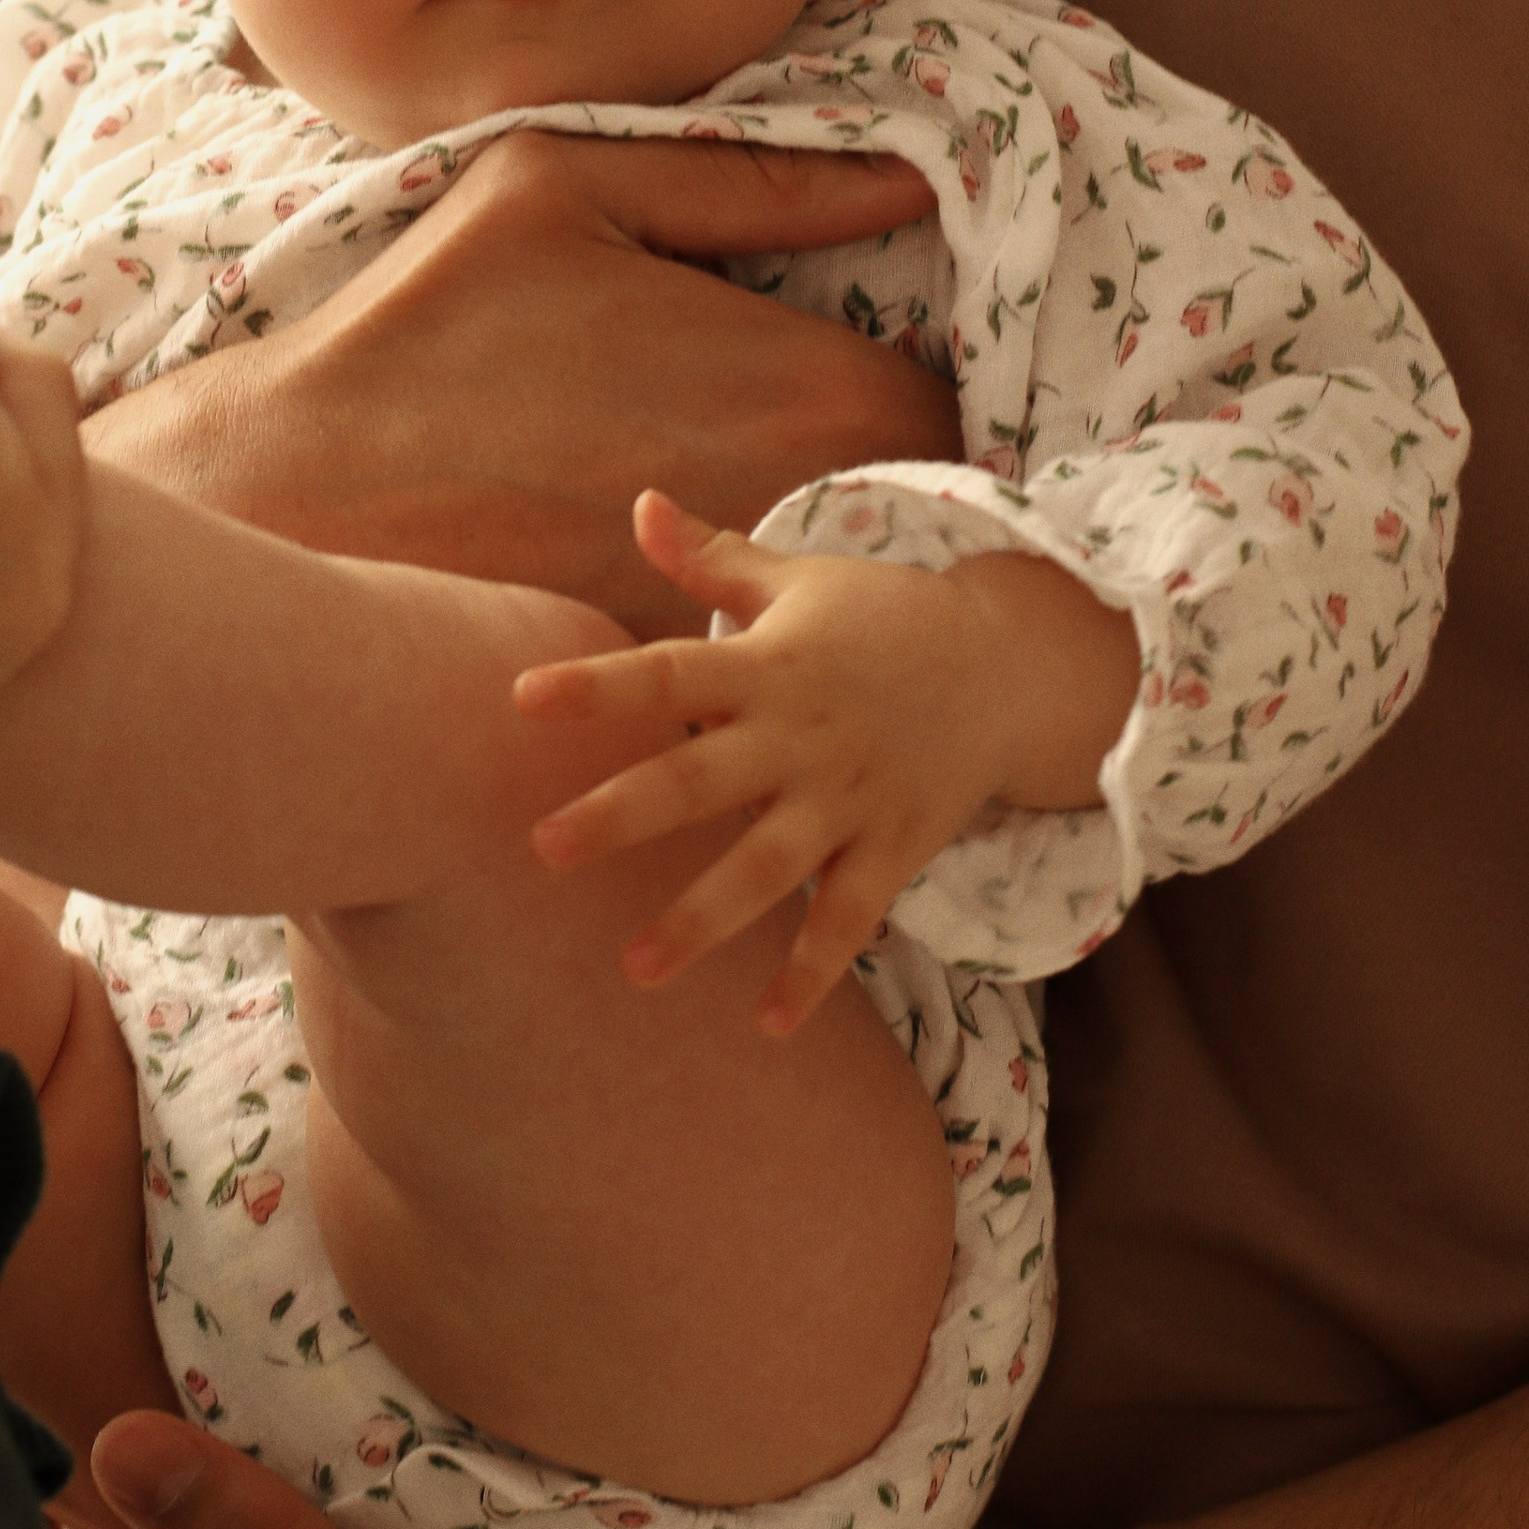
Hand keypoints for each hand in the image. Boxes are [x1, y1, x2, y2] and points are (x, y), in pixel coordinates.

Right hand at [83, 134, 960, 635]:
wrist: (304, 488)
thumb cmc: (433, 325)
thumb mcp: (568, 190)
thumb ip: (751, 181)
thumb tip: (906, 176)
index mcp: (801, 383)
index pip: (955, 410)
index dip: (940, 397)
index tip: (892, 382)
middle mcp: (797, 510)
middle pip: (920, 516)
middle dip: (900, 490)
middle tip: (843, 462)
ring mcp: (742, 613)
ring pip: (841, 597)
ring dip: (833, 570)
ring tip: (791, 546)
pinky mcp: (675, 681)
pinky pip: (757, 661)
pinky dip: (754, 643)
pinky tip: (704, 612)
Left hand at [521, 495, 1138, 1030]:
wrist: (1007, 666)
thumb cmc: (880, 617)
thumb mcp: (796, 580)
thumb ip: (711, 558)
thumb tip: (639, 504)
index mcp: (767, 667)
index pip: (665, 674)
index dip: (597, 686)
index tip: (521, 699)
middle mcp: (799, 736)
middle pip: (698, 780)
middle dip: (621, 816)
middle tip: (542, 848)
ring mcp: (847, 798)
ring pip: (766, 868)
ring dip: (700, 920)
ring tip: (633, 970)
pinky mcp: (892, 846)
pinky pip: (849, 919)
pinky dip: (812, 973)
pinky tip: (764, 1024)